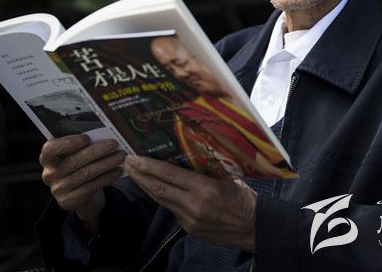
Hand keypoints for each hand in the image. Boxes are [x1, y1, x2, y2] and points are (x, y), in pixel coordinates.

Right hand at [39, 135, 125, 235]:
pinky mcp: (69, 201)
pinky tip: (118, 171)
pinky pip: (91, 187)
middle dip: (96, 151)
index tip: (87, 138)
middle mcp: (49, 174)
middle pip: (73, 161)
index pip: (51, 149)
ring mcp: (58, 189)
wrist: (80, 196)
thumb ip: (82, 146)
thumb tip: (102, 134)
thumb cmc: (78, 167)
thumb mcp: (75, 155)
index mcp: (47, 158)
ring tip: (120, 156)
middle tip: (113, 144)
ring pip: (85, 174)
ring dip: (105, 164)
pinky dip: (106, 178)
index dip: (69, 143)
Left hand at [124, 154, 257, 251]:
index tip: (133, 157)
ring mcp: (190, 220)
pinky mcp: (190, 229)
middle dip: (139, 175)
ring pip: (162, 200)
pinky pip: (172, 210)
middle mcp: (194, 205)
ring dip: (146, 186)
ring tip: (133, 172)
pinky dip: (162, 197)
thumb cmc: (245, 198)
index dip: (148, 166)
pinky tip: (154, 187)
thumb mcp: (228, 177)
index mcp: (205, 189)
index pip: (170, 175)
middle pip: (159, 189)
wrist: (256, 229)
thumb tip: (187, 153)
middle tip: (126, 162)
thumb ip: (207, 169)